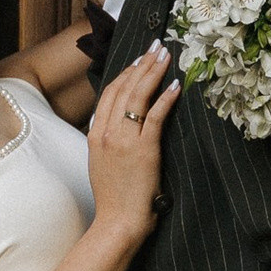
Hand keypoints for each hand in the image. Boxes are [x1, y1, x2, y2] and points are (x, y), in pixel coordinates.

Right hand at [85, 39, 179, 240]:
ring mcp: (123, 140)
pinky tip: (175, 85)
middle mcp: (106, 133)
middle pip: (123, 88)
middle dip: (142, 64)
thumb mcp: (102, 164)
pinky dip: (165, 98)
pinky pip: (155, 116)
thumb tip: (123, 126)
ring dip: (153, 73)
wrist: (116, 223)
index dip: (125, 73)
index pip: (109, 94)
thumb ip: (109, 141)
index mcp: (95, 135)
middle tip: (156, 47)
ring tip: (166, 56)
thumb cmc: (114, 199)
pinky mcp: (143, 150)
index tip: (139, 59)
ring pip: (137, 97)